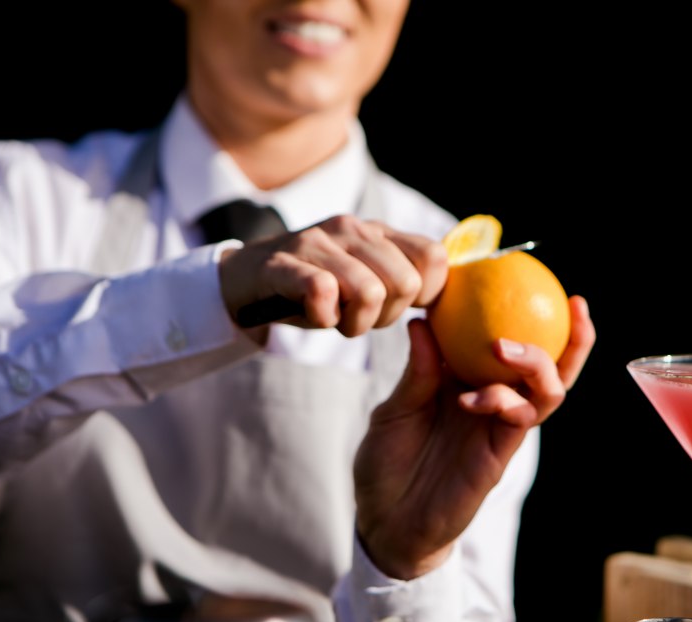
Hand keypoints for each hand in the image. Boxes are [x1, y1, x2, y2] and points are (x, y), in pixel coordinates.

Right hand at [217, 214, 448, 335]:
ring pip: (369, 291)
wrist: (245, 279)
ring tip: (335, 319)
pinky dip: (323, 317)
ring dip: (355, 323)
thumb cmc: (314, 286)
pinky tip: (313, 316)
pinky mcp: (284, 264)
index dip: (426, 294)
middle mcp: (352, 229)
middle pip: (406, 283)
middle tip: (359, 318)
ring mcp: (317, 242)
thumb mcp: (365, 276)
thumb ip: (405, 277)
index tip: (399, 307)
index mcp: (379, 232)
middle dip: (387, 316)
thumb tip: (446, 297)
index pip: (434, 256)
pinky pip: (322, 292)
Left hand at [353, 295, 594, 578]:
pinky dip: (504, 402)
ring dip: (535, 362)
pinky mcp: (500, 454)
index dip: (527, 312)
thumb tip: (422, 321)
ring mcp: (501, 427)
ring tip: (504, 348)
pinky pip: (519, 420)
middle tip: (574, 304)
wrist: (385, 522)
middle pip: (550, 364)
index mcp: (469, 381)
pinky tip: (475, 398)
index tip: (531, 277)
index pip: (508, 340)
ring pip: (548, 390)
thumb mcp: (394, 409)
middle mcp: (494, 399)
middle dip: (571, 336)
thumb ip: (417, 371)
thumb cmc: (386, 464)